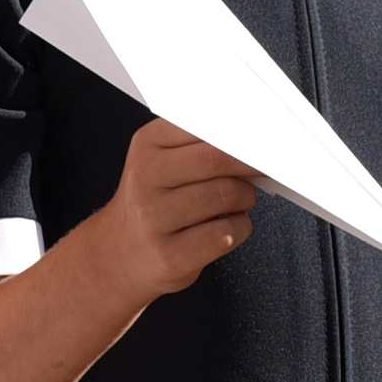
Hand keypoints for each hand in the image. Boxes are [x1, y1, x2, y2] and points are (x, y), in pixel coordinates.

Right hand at [86, 120, 259, 307]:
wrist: (119, 253)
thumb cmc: (153, 202)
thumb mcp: (164, 161)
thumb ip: (202, 144)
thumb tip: (253, 138)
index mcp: (147, 146)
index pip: (201, 125)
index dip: (237, 132)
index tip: (259, 137)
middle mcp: (146, 179)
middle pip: (215, 160)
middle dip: (249, 164)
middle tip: (261, 169)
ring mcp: (155, 219)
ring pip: (224, 196)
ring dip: (245, 198)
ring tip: (238, 201)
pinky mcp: (170, 255)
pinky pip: (226, 234)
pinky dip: (239, 228)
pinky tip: (227, 227)